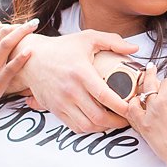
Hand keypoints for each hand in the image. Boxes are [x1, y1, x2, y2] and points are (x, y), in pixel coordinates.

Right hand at [0, 20, 36, 124]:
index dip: (8, 24)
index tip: (19, 25)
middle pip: (3, 33)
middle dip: (19, 25)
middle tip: (32, 23)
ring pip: (7, 44)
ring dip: (22, 33)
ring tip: (34, 26)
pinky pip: (11, 67)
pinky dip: (21, 58)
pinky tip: (30, 51)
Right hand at [17, 30, 140, 132]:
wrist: (32, 58)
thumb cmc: (61, 48)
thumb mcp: (87, 38)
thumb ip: (112, 41)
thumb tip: (134, 48)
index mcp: (81, 73)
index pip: (105, 96)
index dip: (122, 106)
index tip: (132, 107)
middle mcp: (71, 90)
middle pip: (98, 117)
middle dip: (117, 122)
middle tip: (127, 118)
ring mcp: (62, 103)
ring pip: (87, 126)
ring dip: (104, 127)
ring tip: (114, 121)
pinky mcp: (55, 110)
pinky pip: (75, 127)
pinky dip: (89, 128)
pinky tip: (97, 122)